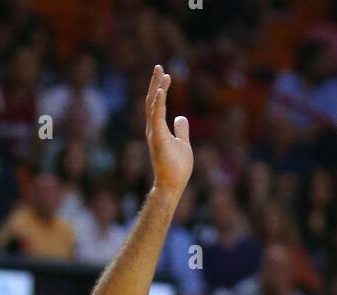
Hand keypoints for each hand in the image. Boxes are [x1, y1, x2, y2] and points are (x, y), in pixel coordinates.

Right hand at [146, 65, 191, 191]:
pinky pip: (157, 116)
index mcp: (158, 129)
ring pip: (153, 105)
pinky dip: (159, 101)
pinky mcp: (158, 138)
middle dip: (156, 83)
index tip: (167, 75)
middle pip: (152, 101)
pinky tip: (162, 89)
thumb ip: (181, 129)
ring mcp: (154, 133)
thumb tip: (181, 117)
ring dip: (157, 88)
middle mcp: (153, 128)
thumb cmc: (176, 168)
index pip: (157, 104)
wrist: (172, 185)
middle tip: (159, 66)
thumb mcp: (183, 143)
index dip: (161, 89)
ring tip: (161, 72)